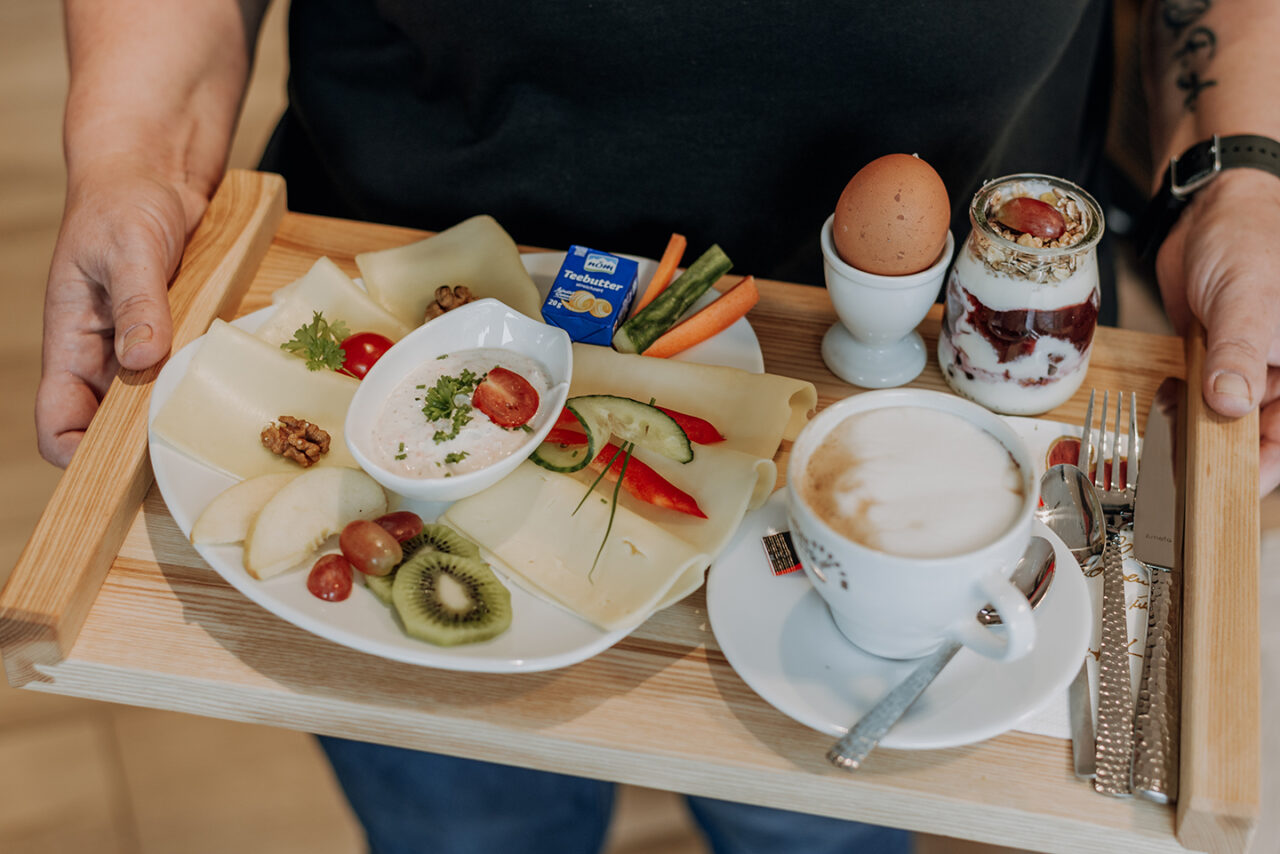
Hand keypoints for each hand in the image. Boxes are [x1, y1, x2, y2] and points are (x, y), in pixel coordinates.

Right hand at [36, 160, 209, 466]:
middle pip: (111, 429)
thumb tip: (139, 358)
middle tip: (189, 458)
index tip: (124, 468)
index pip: (57, 422)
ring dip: (177, 417)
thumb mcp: (129, 247)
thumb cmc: (123, 199)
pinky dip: (202, 387)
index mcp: (70, 340)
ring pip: (152, 406)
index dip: (79, 456)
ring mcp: (139, 347)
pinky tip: (233, 393)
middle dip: (141, 448)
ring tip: (218, 430)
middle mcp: (102, 354)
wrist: (155, 169)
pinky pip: (184, 375)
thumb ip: (136, 302)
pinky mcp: (175, 335)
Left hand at [1155, 168, 1279, 493]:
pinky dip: (1186, 407)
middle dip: (1227, 453)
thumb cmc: (1247, 238)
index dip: (1271, 464)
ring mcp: (1253, 366)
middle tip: (1190, 472)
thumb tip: (1230, 404)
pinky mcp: (1219, 360)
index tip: (1239, 490)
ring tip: (1174, 435)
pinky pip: (1205, 398)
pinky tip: (1169, 403)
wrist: (1209, 210)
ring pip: (1231, 420)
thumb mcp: (1246, 296)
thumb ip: (1240, 352)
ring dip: (1201, 432)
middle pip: (1264, 432)